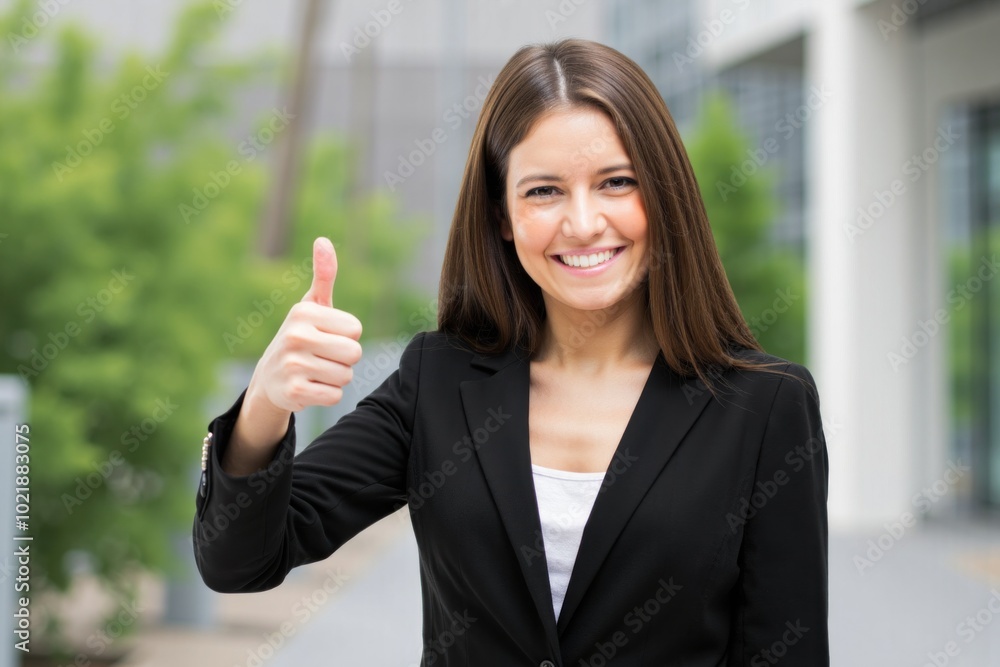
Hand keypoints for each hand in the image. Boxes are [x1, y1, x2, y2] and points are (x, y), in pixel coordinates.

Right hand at [245, 237, 362, 413]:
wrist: (270, 378)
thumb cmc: (301, 335)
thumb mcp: (312, 306)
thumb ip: (324, 275)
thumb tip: (323, 241)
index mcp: (303, 312)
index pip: (356, 330)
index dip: (346, 336)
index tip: (326, 336)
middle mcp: (295, 336)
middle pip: (354, 353)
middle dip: (344, 359)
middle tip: (322, 356)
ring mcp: (293, 365)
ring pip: (346, 376)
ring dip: (336, 377)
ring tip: (315, 371)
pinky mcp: (293, 391)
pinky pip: (334, 395)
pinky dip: (327, 394)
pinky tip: (310, 387)